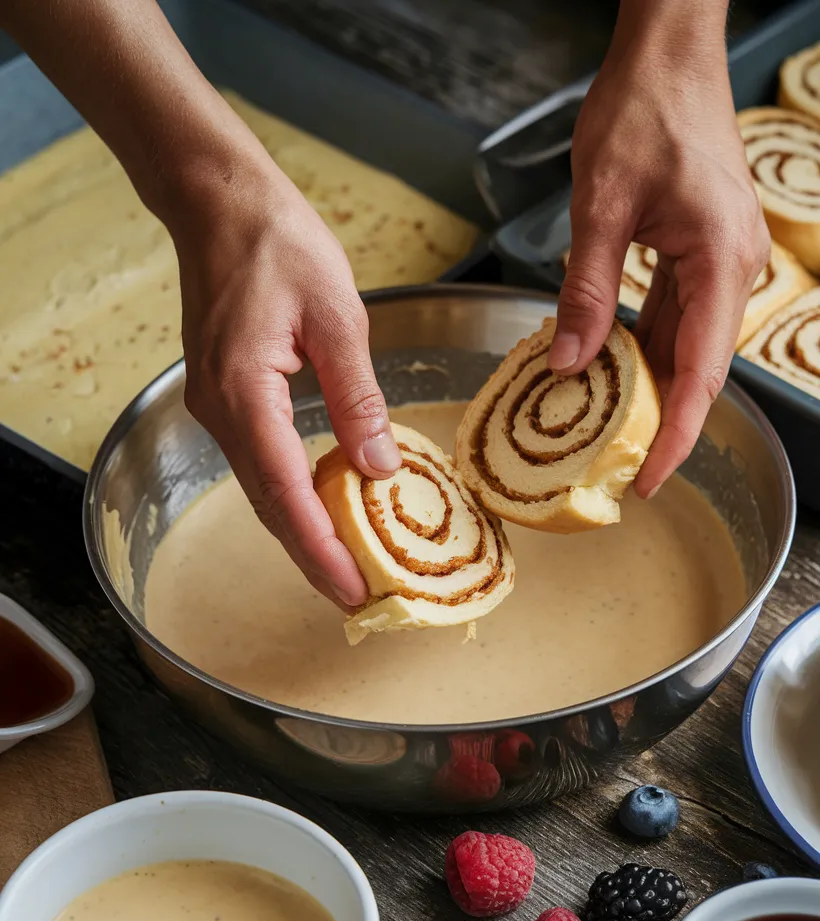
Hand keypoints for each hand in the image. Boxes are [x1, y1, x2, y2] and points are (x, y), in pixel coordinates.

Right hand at [173, 162, 398, 607]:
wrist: (222, 204)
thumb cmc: (279, 245)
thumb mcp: (337, 318)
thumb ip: (358, 398)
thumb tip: (380, 466)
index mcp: (247, 394)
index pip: (286, 494)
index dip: (322, 548)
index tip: (354, 588)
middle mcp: (222, 412)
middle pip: (269, 506)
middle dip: (314, 557)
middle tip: (358, 596)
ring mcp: (218, 407)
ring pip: (263, 490)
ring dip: (304, 532)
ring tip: (349, 565)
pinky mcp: (227, 397)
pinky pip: (262, 463)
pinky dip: (293, 496)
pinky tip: (326, 507)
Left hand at [552, 2, 769, 496]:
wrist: (670, 54)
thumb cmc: (645, 109)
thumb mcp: (603, 205)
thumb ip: (587, 290)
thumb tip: (567, 363)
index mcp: (722, 261)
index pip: (702, 373)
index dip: (676, 434)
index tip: (650, 479)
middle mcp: (735, 269)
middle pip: (699, 368)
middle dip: (661, 422)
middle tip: (616, 470)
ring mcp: (724, 262)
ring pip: (687, 347)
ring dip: (651, 388)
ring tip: (609, 433)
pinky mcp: (704, 254)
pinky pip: (677, 318)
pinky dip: (646, 348)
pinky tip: (611, 369)